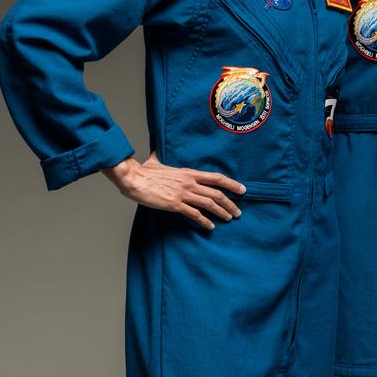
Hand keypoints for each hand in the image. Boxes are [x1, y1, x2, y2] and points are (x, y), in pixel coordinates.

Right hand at [103, 152, 244, 230]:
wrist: (133, 178)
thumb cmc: (143, 171)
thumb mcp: (157, 160)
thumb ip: (161, 157)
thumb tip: (156, 150)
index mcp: (189, 172)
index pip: (216, 178)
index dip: (232, 184)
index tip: (243, 190)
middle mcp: (190, 183)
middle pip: (217, 193)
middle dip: (231, 203)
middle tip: (238, 212)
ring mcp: (183, 194)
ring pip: (209, 204)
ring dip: (222, 212)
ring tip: (229, 218)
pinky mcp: (175, 204)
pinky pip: (194, 214)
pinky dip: (204, 221)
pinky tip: (210, 227)